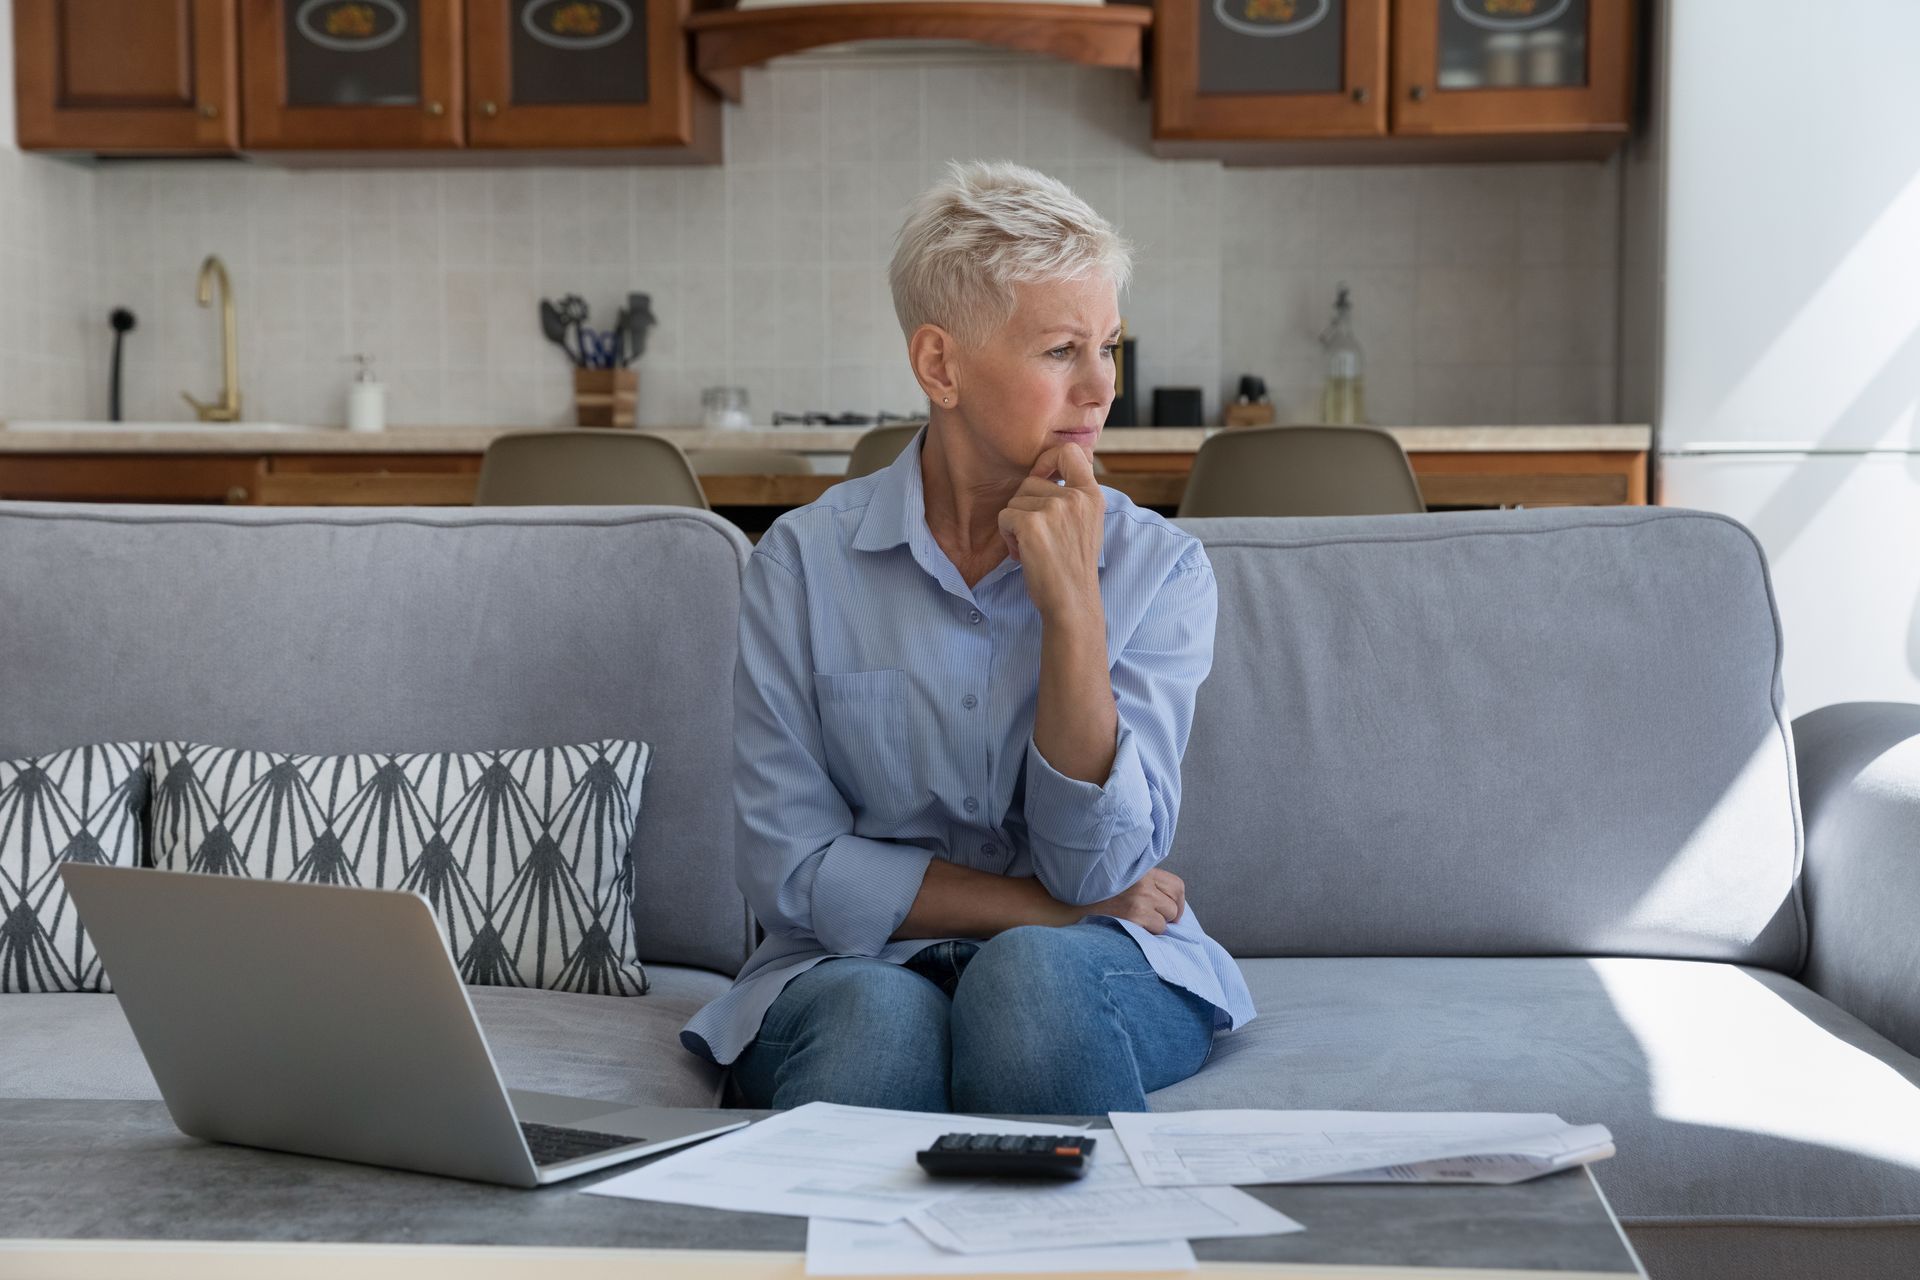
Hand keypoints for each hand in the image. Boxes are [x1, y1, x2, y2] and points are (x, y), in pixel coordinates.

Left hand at [997, 443, 1102, 617]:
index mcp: (1092, 495)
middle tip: (1039, 535)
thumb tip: (1045, 472)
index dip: (1048, 459)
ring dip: (1016, 524)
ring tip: (1033, 547)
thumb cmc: (1072, 566)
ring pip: (1015, 500)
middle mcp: (1076, 498)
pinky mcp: (1033, 524)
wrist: (1072, 602)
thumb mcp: (1086, 524)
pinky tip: (1023, 554)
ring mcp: (1055, 509)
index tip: (1043, 477)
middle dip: (1025, 506)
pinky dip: (1007, 536)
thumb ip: (1073, 497)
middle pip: (1030, 480)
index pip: (1070, 452)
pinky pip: (1005, 517)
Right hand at [1079, 868, 1185, 934]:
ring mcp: (1140, 899)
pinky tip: (1132, 928)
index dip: (1177, 902)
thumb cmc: (1094, 894)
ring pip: (1167, 918)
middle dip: (1168, 915)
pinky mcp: (1134, 915)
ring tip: (1139, 923)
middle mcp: (1143, 882)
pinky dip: (1148, 932)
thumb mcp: (1119, 878)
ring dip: (1157, 925)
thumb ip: (1142, 883)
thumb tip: (1166, 902)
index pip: (1176, 885)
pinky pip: (1156, 929)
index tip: (1171, 910)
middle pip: (1174, 903)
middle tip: (1155, 920)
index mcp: (1141, 870)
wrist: (1068, 904)